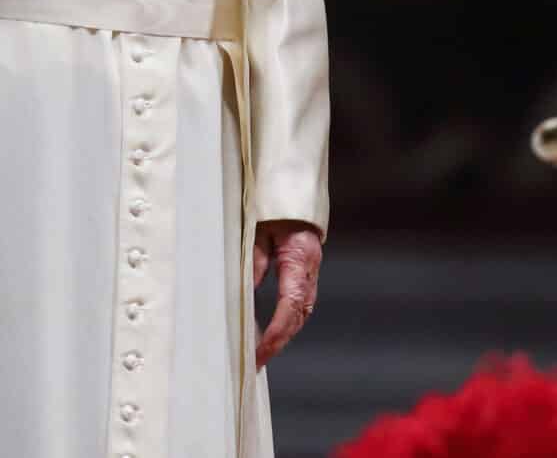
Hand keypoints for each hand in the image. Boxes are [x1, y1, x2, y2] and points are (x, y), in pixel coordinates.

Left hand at [253, 218, 320, 369]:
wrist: (295, 195)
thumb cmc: (275, 209)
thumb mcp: (258, 231)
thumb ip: (254, 261)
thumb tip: (245, 291)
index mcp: (299, 258)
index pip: (290, 304)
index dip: (277, 331)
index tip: (261, 349)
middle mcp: (309, 270)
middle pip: (298, 315)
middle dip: (280, 340)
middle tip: (258, 360)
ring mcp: (311, 273)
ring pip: (301, 312)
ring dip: (284, 333)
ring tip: (263, 352)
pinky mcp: (306, 274)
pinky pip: (299, 303)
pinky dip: (287, 320)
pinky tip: (272, 330)